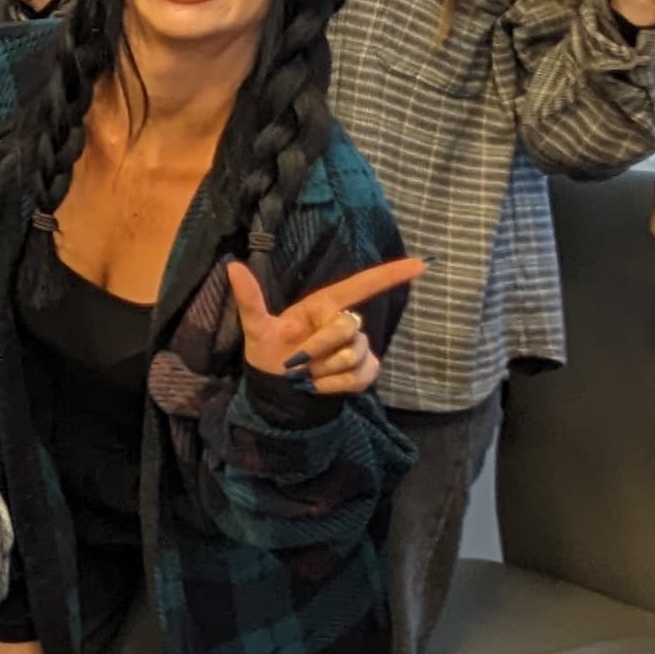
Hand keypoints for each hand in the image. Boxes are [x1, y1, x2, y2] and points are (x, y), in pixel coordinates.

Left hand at [225, 253, 429, 396]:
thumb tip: (232, 265)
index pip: (362, 285)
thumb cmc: (269, 352)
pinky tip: (318, 386)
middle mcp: (344, 322)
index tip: (421, 264)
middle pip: (348, 327)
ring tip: (305, 374)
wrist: (279, 389)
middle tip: (297, 361)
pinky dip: (334, 386)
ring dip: (324, 370)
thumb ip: (249, 299)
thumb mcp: (256, 327)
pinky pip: (359, 376)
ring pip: (354, 354)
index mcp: (323, 305)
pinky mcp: (367, 370)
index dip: (391, 274)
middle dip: (319, 347)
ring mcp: (359, 346)